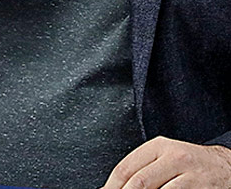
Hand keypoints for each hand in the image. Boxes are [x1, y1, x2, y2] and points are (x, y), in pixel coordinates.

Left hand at [101, 136, 230, 187]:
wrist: (226, 166)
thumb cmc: (189, 164)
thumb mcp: (164, 157)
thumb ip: (140, 169)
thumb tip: (111, 186)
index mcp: (158, 147)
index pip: (126, 168)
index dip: (112, 185)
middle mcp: (174, 157)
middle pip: (139, 182)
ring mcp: (190, 174)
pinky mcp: (201, 188)